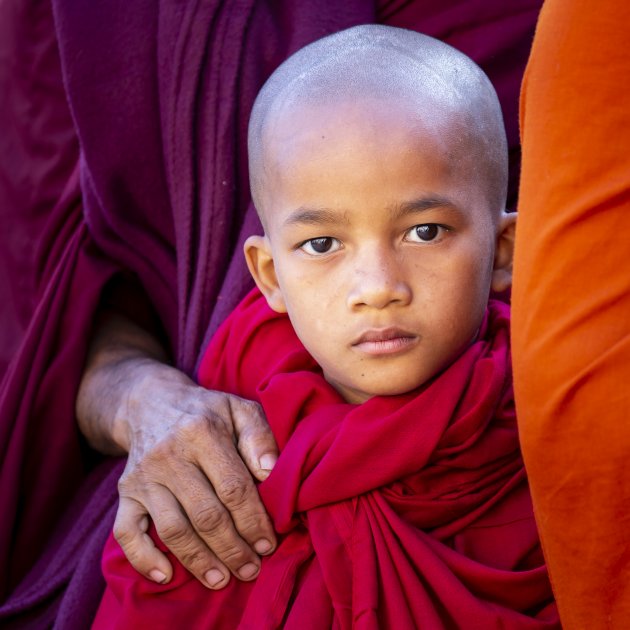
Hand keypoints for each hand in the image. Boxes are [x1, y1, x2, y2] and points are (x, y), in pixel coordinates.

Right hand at [111, 360, 277, 588]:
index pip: (233, 487)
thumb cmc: (206, 411)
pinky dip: (143, 558)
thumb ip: (260, 435)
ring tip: (222, 580)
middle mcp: (169, 455)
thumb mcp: (238, 408)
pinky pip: (126, 532)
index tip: (268, 543)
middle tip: (251, 570)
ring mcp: (144, 476)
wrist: (150, 402)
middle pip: (205, 514)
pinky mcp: (124, 492)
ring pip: (172, 529)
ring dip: (199, 560)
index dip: (253, 521)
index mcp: (202, 432)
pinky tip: (165, 575)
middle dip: (232, 548)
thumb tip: (271, 472)